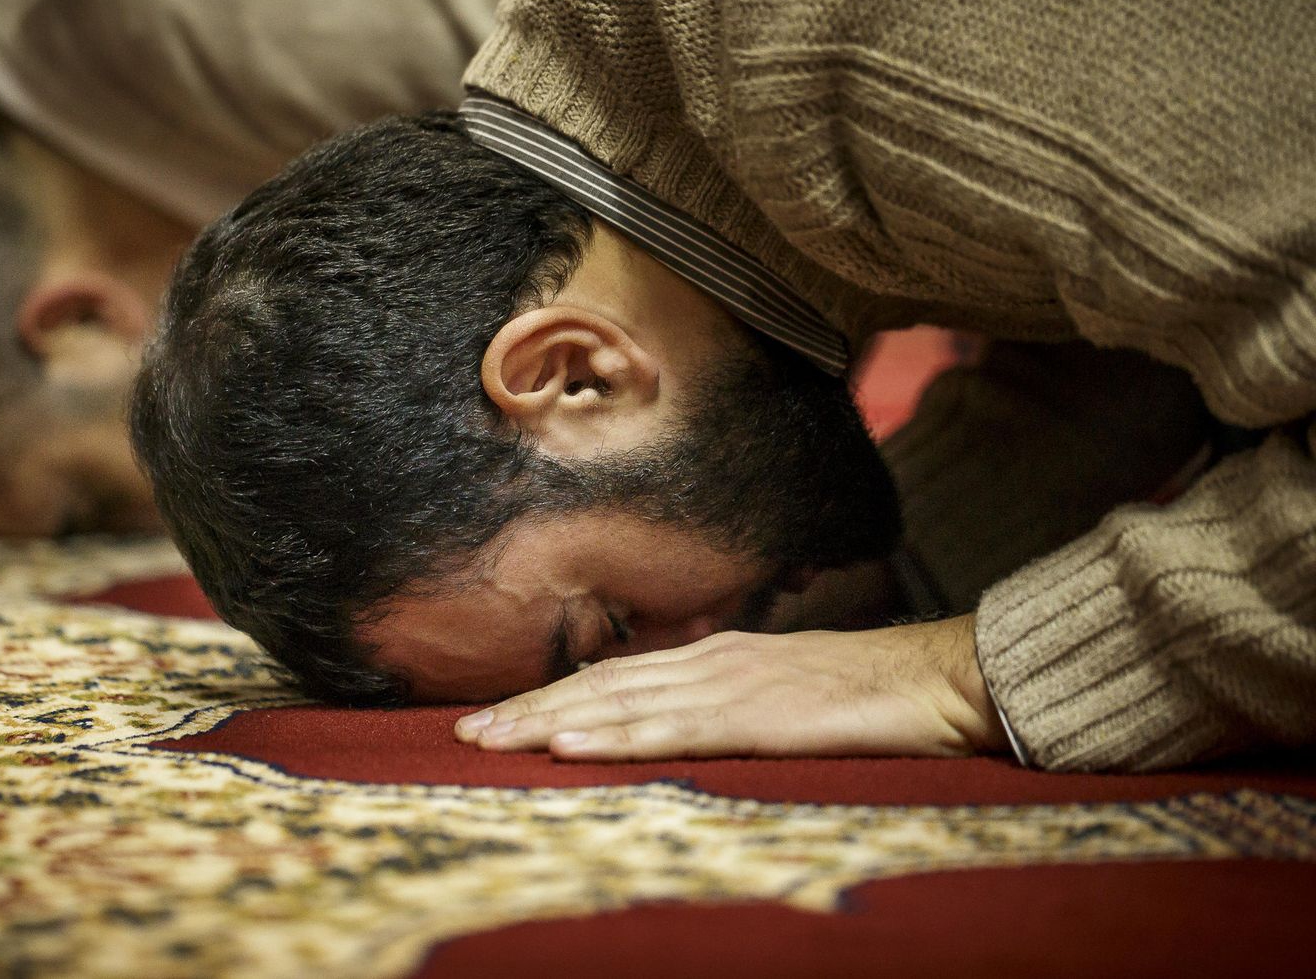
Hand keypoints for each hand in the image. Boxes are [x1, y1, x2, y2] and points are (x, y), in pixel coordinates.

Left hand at [454, 615, 1008, 760]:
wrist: (936, 678)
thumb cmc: (865, 693)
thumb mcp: (781, 692)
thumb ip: (725, 703)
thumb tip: (674, 720)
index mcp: (713, 658)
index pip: (614, 678)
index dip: (550, 697)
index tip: (496, 716)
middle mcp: (708, 663)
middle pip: (600, 686)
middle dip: (528, 709)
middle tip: (465, 732)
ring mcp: (730, 685)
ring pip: (620, 703)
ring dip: (549, 721)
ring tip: (493, 738)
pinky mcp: (757, 716)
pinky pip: (673, 729)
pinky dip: (616, 735)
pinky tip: (571, 744)